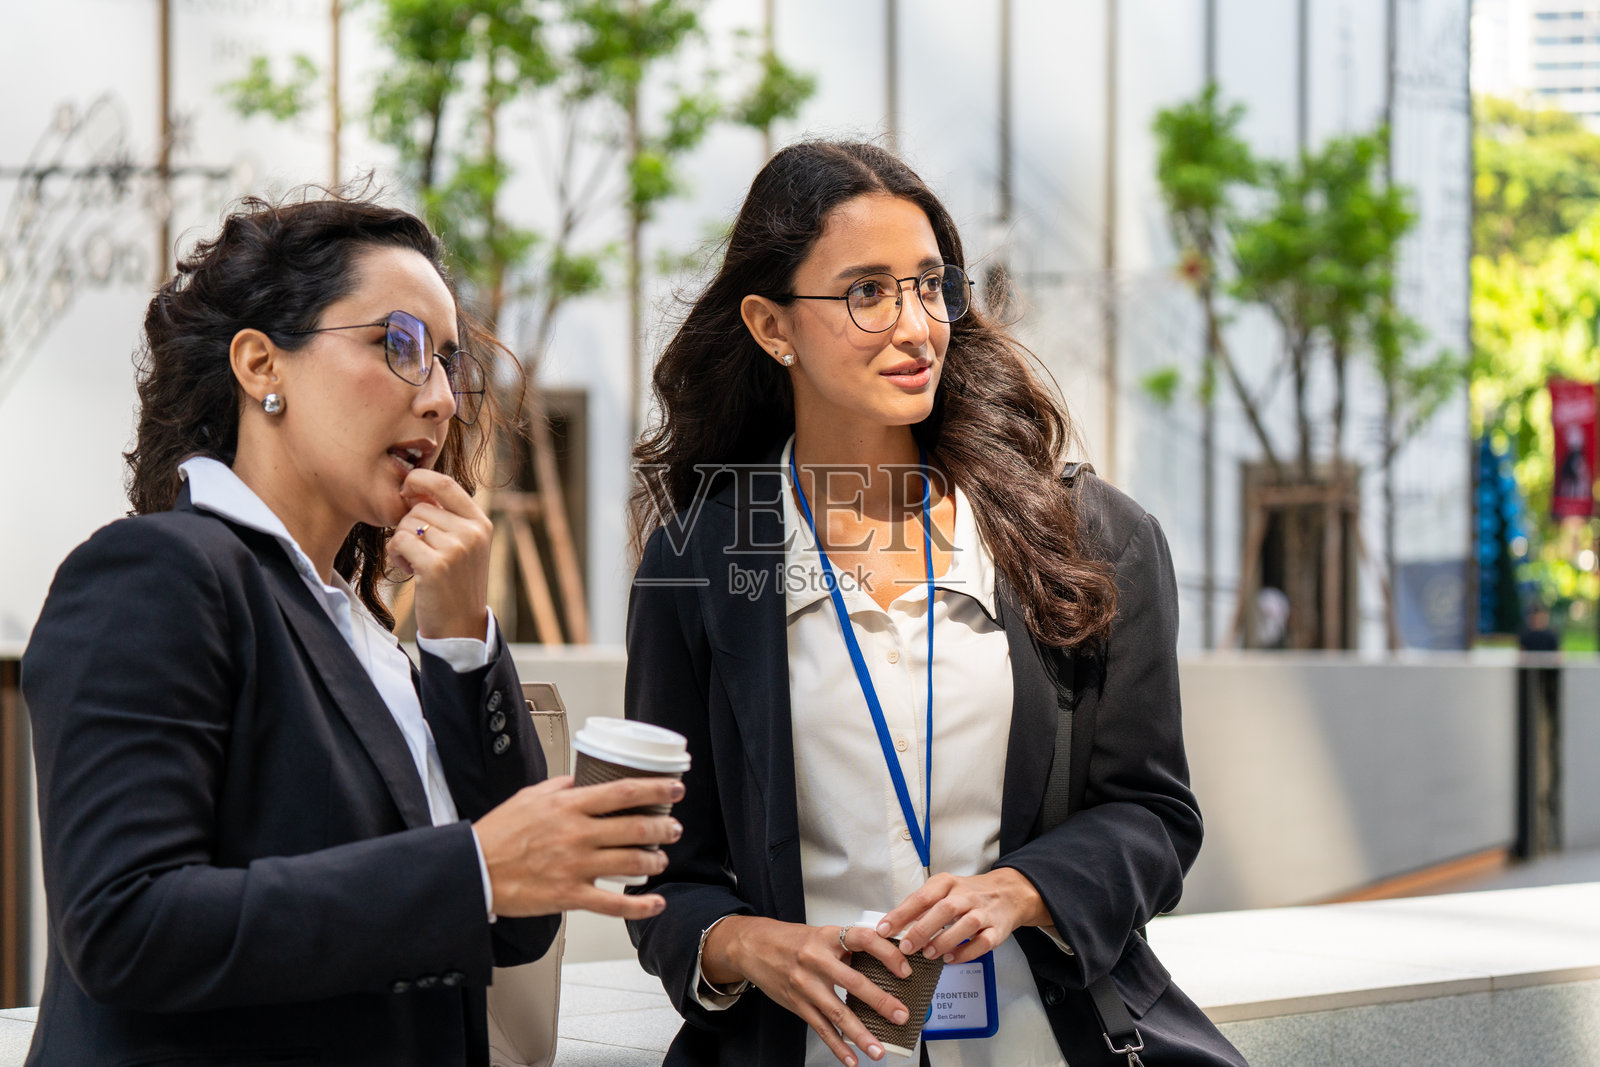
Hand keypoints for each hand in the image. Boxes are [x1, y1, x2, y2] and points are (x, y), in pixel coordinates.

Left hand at [388, 468, 491, 639]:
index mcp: (481, 523)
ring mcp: (456, 549)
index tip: (406, 489)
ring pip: (406, 525)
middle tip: (419, 551)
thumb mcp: (464, 546)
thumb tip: (414, 486)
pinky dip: (397, 556)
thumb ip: (448, 517)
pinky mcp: (435, 565)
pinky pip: (399, 542)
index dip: (420, 479)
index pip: (446, 484)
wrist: (460, 626)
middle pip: (419, 507)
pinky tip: (410, 570)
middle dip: (408, 526)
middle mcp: (472, 533)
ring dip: (402, 543)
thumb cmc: (455, 584)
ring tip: (417, 563)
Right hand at [474, 775, 684, 919]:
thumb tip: (583, 778)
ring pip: (631, 863)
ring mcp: (576, 866)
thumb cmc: (498, 834)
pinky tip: (654, 903)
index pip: (623, 792)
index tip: (674, 789)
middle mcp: (577, 834)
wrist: (474, 869)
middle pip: (637, 828)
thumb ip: (561, 786)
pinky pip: (613, 903)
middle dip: (664, 828)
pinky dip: (640, 905)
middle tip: (673, 827)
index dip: (656, 790)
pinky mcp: (570, 896)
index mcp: (569, 806)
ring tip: (661, 858)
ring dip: (655, 860)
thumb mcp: (530, 796)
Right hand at [701, 917, 912, 1066]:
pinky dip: (837, 1046)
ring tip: (878, 1050)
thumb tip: (883, 962)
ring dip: (860, 1034)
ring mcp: (805, 984)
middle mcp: (816, 960)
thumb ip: (848, 948)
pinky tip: (850, 1058)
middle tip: (901, 1016)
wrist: (752, 946)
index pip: (863, 939)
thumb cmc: (790, 940)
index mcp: (827, 937)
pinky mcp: (797, 1004)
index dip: (887, 954)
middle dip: (880, 1002)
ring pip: (837, 1013)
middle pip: (853, 982)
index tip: (905, 969)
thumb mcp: (821, 934)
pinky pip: (820, 1028)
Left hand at [878, 869, 1048, 964]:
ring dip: (945, 940)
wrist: (1007, 893)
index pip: (922, 896)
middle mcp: (966, 895)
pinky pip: (984, 942)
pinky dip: (966, 952)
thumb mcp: (943, 891)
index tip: (883, 929)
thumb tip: (893, 925)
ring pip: (966, 924)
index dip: (901, 914)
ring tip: (928, 954)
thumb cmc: (966, 895)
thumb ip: (922, 906)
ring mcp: (984, 912)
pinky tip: (950, 959)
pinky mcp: (998, 929)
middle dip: (923, 929)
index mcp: (947, 883)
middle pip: (945, 909)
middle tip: (906, 947)